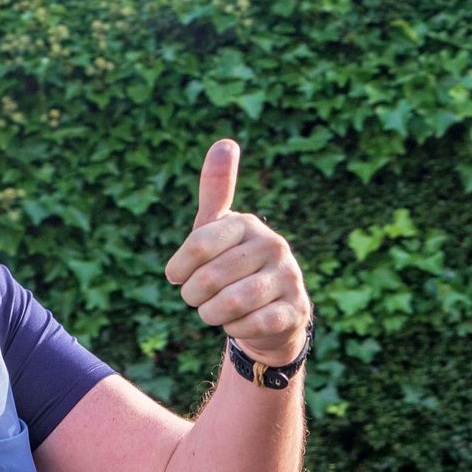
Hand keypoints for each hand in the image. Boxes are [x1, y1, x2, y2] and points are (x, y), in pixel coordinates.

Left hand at [164, 140, 310, 365]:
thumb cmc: (232, 267)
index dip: (179, 268)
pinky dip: (234, 329)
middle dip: (193, 296)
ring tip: (214, 310)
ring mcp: (289, 277)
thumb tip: (225, 142)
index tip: (176, 276)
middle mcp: (273, 245)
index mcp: (246, 223)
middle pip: (208, 279)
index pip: (197, 244)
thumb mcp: (217, 229)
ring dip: (211, 314)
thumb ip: (216, 189)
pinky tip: (239, 323)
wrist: (270, 315)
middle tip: (196, 298)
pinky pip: (249, 324)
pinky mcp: (296, 310)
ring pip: (229, 304)